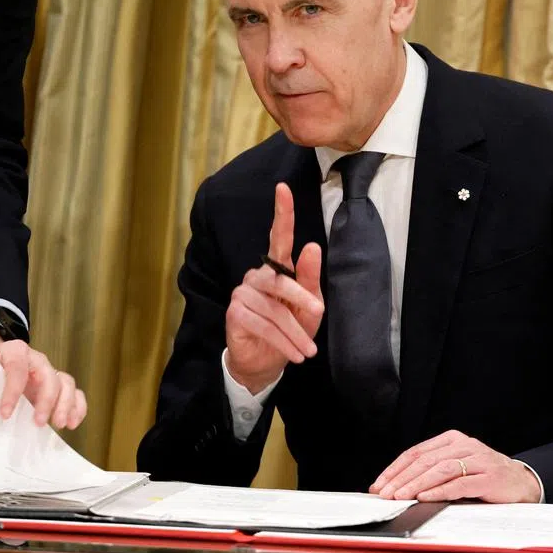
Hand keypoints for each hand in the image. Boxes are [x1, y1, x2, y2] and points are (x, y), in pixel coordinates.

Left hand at [0, 326, 86, 429]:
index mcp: (14, 352)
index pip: (16, 368)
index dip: (12, 391)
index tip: (5, 414)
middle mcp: (37, 360)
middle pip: (49, 376)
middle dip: (46, 401)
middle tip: (39, 423)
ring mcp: (49, 372)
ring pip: (66, 383)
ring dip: (66, 405)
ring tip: (59, 425)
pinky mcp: (57, 385)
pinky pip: (75, 393)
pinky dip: (77, 407)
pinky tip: (72, 423)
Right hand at [225, 182, 323, 393]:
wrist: (266, 364)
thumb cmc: (291, 329)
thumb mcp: (309, 307)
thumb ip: (310, 279)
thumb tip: (312, 246)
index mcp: (276, 268)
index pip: (278, 238)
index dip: (282, 213)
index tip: (283, 188)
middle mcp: (256, 276)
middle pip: (280, 279)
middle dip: (300, 298)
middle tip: (318, 313)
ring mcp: (242, 293)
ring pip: (274, 309)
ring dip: (294, 332)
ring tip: (308, 351)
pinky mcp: (234, 313)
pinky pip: (262, 325)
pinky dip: (282, 342)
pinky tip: (294, 355)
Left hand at [370, 430, 542, 502]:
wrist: (520, 482)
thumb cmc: (484, 475)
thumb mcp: (457, 466)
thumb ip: (432, 471)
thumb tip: (397, 486)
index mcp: (452, 439)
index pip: (416, 452)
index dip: (395, 468)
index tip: (379, 484)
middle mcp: (465, 445)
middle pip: (425, 460)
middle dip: (401, 478)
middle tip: (385, 493)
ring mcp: (478, 460)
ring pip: (441, 469)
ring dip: (417, 484)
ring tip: (401, 496)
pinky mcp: (489, 477)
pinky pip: (460, 484)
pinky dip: (440, 491)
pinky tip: (425, 497)